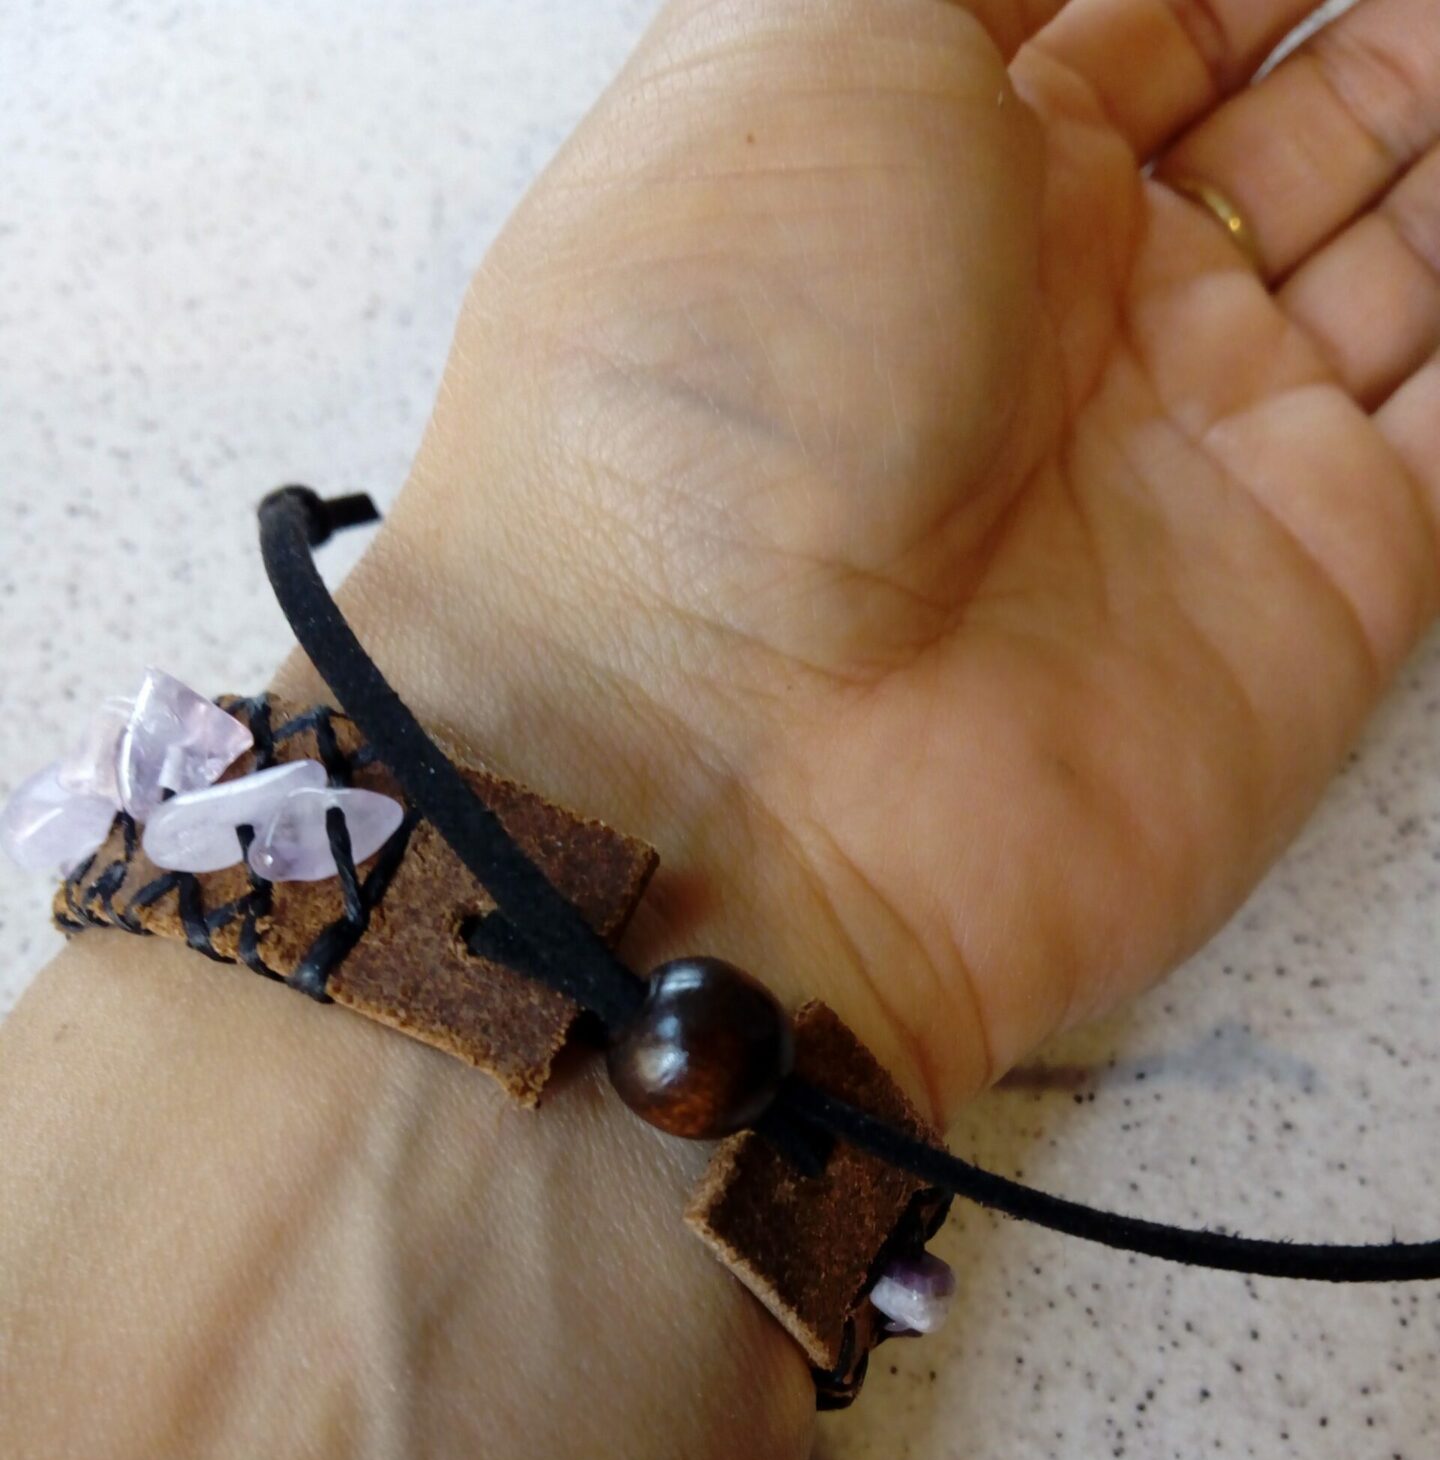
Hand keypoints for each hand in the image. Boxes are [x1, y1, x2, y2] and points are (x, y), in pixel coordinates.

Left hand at [345, 0, 1439, 1122]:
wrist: (732, 756)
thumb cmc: (717, 379)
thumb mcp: (798, 46)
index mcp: (942, 178)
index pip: (1140, 22)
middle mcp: (1076, 321)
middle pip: (1281, 135)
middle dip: (1371, 52)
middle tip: (1427, 9)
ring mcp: (1200, 454)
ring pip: (1394, 263)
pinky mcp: (1321, 582)